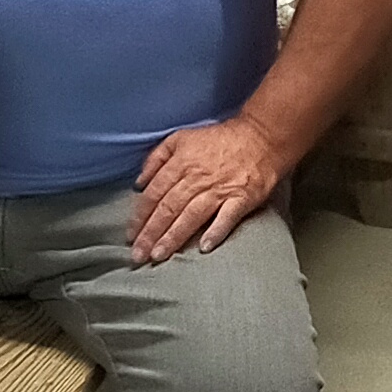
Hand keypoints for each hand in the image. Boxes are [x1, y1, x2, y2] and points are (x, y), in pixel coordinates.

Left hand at [131, 118, 287, 261]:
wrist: (261, 137)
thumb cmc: (219, 140)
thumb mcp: (181, 138)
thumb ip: (157, 158)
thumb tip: (139, 183)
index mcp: (181, 163)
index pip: (154, 194)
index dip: (140, 216)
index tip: (130, 235)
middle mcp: (197, 178)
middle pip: (168, 208)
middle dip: (150, 233)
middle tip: (138, 255)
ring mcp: (220, 189)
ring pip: (191, 215)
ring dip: (174, 236)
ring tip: (159, 255)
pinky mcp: (242, 198)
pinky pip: (227, 217)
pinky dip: (216, 232)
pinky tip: (204, 247)